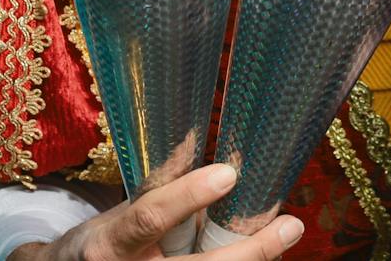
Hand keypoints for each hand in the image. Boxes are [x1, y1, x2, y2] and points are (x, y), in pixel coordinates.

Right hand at [9, 165, 302, 260]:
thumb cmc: (100, 247)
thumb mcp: (117, 214)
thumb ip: (157, 188)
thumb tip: (192, 141)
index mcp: (111, 244)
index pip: (150, 218)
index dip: (188, 196)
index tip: (228, 174)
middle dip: (250, 253)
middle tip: (290, 227)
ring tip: (284, 237)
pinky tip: (263, 257)